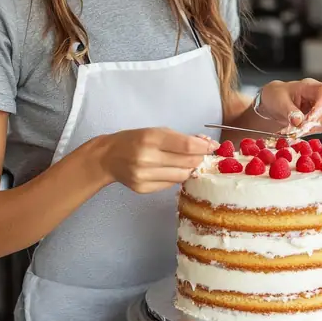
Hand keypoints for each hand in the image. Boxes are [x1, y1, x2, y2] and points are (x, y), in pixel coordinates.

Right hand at [98, 128, 217, 193]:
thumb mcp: (155, 131)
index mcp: (151, 138)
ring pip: (181, 176)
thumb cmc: (134, 140)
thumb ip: (180, 138)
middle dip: (199, 158)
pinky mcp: (143, 189)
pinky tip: (171, 170)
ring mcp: (144, 176)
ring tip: (187, 163)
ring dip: (189, 169)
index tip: (213, 146)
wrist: (107, 157)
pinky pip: (170, 185)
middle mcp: (147, 158)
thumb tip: (206, 145)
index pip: (186, 146)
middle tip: (202, 154)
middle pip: (187, 162)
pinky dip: (175, 177)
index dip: (204, 147)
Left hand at [259, 79, 321, 134]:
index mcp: (309, 86)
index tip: (311, 118)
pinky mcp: (316, 119)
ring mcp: (318, 108)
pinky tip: (297, 131)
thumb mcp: (279, 101)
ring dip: (312, 129)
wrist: (271, 102)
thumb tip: (299, 121)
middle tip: (302, 128)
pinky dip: (308, 132)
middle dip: (317, 121)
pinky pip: (317, 127)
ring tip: (296, 130)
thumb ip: (289, 111)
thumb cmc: (276, 96)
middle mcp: (318, 97)